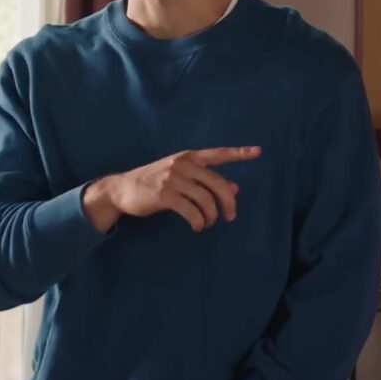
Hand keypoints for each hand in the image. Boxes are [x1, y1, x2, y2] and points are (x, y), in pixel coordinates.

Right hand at [83, 146, 261, 232]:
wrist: (122, 188)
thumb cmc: (153, 182)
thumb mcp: (180, 176)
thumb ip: (205, 180)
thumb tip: (235, 188)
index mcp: (188, 157)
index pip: (218, 154)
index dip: (239, 153)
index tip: (258, 152)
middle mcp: (182, 164)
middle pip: (217, 183)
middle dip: (228, 202)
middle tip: (231, 217)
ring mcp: (173, 178)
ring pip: (206, 199)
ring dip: (211, 215)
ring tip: (208, 222)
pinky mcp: (164, 195)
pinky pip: (191, 211)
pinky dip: (198, 222)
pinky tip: (197, 226)